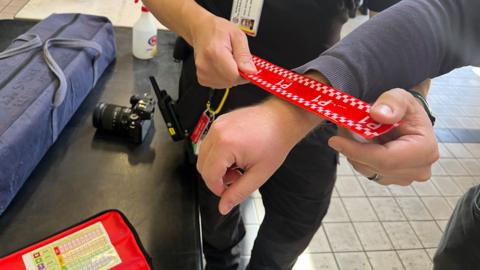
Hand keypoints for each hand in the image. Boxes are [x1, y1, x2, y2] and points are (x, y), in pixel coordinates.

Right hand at [190, 15, 256, 88]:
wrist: (201, 30)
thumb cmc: (218, 30)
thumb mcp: (238, 36)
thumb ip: (244, 55)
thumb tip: (251, 71)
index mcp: (215, 53)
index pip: (234, 76)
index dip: (245, 74)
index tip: (248, 67)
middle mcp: (205, 65)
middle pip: (230, 81)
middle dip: (239, 74)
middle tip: (238, 61)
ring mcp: (202, 73)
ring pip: (226, 84)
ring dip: (232, 76)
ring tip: (229, 61)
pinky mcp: (202, 78)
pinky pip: (220, 85)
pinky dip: (225, 78)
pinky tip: (223, 66)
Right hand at [197, 98, 320, 214]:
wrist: (283, 119)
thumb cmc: (275, 143)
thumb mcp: (259, 175)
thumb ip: (238, 193)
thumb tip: (223, 207)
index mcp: (225, 145)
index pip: (209, 175)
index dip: (218, 188)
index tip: (230, 191)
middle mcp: (216, 132)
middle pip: (202, 166)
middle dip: (217, 177)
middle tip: (237, 178)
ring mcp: (216, 125)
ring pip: (204, 155)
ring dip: (217, 166)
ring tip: (237, 166)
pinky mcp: (219, 122)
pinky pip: (210, 144)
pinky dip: (218, 154)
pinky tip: (236, 155)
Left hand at [328, 88, 438, 185]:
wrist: (408, 119)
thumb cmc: (405, 108)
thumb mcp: (400, 96)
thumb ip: (392, 102)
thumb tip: (378, 115)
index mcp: (425, 151)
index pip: (386, 159)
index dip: (358, 151)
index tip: (334, 140)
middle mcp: (418, 170)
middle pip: (374, 166)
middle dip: (352, 148)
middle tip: (339, 129)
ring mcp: (404, 177)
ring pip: (367, 169)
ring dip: (353, 151)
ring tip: (349, 131)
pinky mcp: (391, 179)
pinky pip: (366, 170)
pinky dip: (357, 156)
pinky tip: (357, 141)